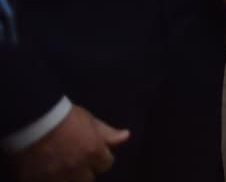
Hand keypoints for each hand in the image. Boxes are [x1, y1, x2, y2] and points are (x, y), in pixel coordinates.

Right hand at [9, 104, 128, 181]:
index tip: (92, 153)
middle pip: (88, 179)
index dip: (100, 158)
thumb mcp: (89, 120)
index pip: (106, 164)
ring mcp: (56, 177)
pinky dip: (47, 179)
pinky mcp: (36, 180)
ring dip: (67, 177)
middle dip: (84, 172)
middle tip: (74, 161)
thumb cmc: (64, 116)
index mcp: (93, 152)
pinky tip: (45, 172)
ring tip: (59, 167)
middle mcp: (77, 168)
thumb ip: (107, 133)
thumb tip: (125, 137)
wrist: (32, 118)